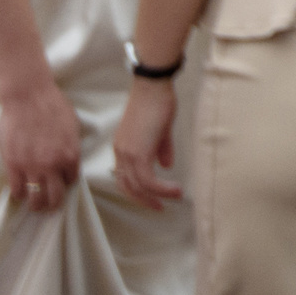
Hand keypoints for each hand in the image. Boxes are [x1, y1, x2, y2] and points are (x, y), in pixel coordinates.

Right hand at [0, 81, 83, 214]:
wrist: (28, 96)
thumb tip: (67, 158)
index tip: (60, 181)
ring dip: (35, 205)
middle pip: (55, 197)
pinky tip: (19, 191)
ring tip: (34, 204)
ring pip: (35, 199)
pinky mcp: (13, 165)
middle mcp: (52, 166)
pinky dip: (19, 194)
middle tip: (48, 204)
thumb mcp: (72, 126)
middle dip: (53, 203)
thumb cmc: (52, 105)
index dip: (65, 182)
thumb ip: (70, 146)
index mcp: (70, 155)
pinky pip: (16, 190)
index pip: (71, 180)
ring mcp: (32, 167)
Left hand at [111, 76, 184, 211]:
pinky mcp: (138, 153)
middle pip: (128, 186)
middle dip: (144, 200)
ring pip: (137, 186)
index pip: (124, 177)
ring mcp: (128, 153)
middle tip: (160, 207)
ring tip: (173, 198)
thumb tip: (166, 165)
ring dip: (155, 196)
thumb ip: (162, 149)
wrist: (153, 87)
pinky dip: (161, 188)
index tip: (152, 197)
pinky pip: (147, 180)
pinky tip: (174, 189)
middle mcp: (121, 152)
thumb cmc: (157, 102)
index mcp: (123, 147)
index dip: (137, 190)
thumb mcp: (160, 130)